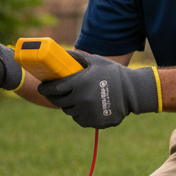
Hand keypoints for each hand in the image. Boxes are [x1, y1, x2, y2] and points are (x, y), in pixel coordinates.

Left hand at [37, 52, 160, 128]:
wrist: (133, 91)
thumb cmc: (113, 74)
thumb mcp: (96, 61)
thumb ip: (78, 57)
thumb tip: (63, 52)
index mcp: (79, 83)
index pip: (54, 89)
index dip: (45, 89)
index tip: (42, 87)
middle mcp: (81, 99)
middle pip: (59, 102)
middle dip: (54, 98)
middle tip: (56, 94)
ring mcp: (88, 113)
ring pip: (70, 112)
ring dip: (69, 106)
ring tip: (75, 99)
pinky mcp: (94, 122)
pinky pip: (80, 120)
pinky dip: (80, 115)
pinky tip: (85, 107)